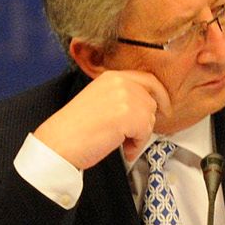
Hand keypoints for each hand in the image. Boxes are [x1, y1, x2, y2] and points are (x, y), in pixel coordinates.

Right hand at [32, 70, 172, 168]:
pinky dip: (136, 145)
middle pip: (152, 102)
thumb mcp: (101, 99)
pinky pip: (146, 133)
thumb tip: (148, 104)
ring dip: (139, 135)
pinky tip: (121, 148)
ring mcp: (125, 97)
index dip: (161, 96)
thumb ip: (122, 96)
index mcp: (112, 76)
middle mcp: (120, 82)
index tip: (165, 109)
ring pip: (149, 119)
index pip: (149, 80)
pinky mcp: (128, 115)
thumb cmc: (76, 128)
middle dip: (145, 122)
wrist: (59, 142)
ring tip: (119, 141)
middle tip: (133, 135)